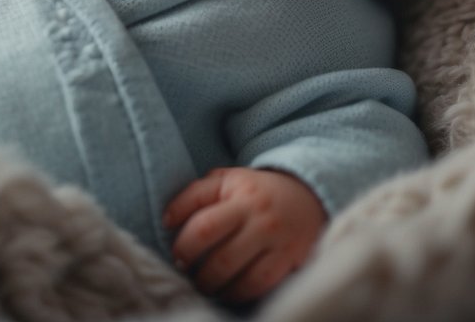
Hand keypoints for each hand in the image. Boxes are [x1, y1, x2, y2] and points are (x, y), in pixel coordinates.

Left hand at [163, 167, 326, 302]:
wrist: (308, 194)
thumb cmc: (254, 190)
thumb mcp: (226, 180)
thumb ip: (195, 195)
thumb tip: (167, 221)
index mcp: (239, 193)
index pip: (203, 224)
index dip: (182, 243)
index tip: (175, 250)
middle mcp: (260, 216)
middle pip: (217, 253)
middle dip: (193, 267)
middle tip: (185, 269)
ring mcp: (277, 240)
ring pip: (237, 274)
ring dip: (213, 285)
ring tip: (204, 284)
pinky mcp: (290, 259)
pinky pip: (258, 285)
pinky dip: (238, 293)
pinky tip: (227, 290)